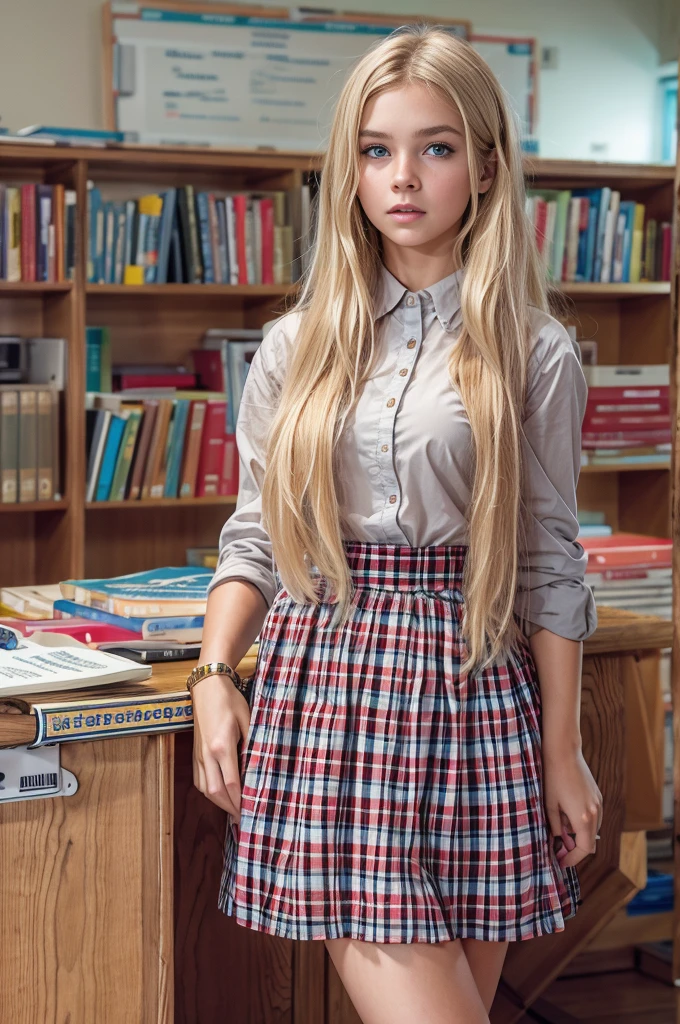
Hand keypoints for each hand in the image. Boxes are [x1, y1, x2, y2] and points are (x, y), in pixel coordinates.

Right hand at [191, 674, 250, 822]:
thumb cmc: (230, 701)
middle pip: (216, 792)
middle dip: (229, 808)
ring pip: (205, 789)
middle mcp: (207, 754)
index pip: (231, 783)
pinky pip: (200, 780)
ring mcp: (198, 755)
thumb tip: (259, 766)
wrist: (208, 686)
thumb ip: (253, 745)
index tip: (251, 812)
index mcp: (221, 746)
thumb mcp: (248, 720)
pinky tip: (220, 794)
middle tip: (243, 819)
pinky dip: (210, 792)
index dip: (240, 801)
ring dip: (219, 802)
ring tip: (234, 811)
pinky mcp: (195, 753)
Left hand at [542, 746, 602, 868]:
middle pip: (590, 842)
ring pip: (593, 830)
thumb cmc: (552, 778)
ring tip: (561, 832)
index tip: (560, 861)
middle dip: (575, 850)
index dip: (572, 859)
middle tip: (558, 851)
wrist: (563, 752)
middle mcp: (595, 813)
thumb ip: (556, 827)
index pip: (584, 849)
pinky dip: (583, 823)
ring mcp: (598, 803)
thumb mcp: (549, 806)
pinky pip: (594, 817)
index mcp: (583, 819)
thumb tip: (559, 842)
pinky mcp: (597, 795)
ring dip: (579, 836)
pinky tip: (568, 816)